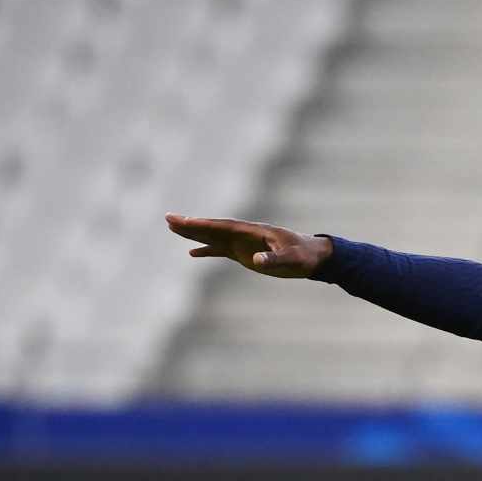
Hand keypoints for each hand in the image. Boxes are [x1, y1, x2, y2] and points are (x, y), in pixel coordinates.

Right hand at [166, 213, 331, 278]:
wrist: (313, 257)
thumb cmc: (304, 256)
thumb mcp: (292, 259)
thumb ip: (275, 259)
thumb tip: (256, 261)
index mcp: (254, 231)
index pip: (224, 226)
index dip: (205, 224)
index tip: (186, 221)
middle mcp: (245, 234)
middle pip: (213, 227)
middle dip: (191, 224)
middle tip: (168, 218)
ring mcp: (243, 243)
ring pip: (213, 236)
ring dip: (193, 233)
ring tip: (172, 228)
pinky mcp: (244, 253)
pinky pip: (221, 250)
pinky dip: (206, 251)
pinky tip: (192, 253)